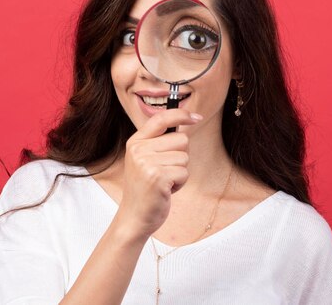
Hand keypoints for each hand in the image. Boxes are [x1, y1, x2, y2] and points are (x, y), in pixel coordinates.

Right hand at [117, 108, 202, 238]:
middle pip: (181, 139)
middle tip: (165, 171)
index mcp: (135, 142)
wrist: (134, 216)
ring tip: (164, 182)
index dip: (181, 114)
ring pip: (185, 157)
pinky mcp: (157, 177)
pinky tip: (166, 190)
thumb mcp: (145, 159)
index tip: (196, 117)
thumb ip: (159, 141)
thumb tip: (187, 120)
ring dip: (180, 172)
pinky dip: (180, 183)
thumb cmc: (146, 188)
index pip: (161, 118)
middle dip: (181, 156)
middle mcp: (139, 150)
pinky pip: (184, 172)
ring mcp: (146, 163)